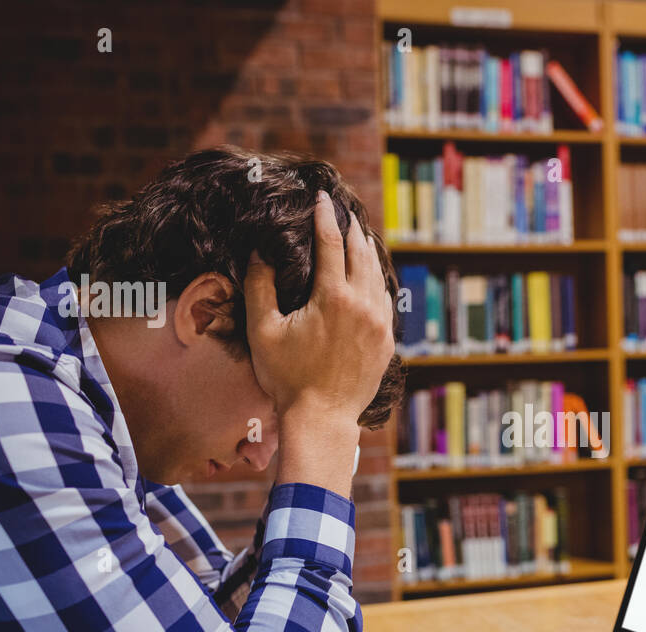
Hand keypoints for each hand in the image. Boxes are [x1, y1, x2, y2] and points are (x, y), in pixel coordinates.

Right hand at [244, 191, 394, 424]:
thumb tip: (259, 252)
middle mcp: (363, 305)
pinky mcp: (387, 341)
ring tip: (359, 237)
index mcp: (333, 297)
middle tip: (344, 212)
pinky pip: (385, 300)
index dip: (325, 217)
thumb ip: (260, 287)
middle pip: (361, 254)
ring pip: (377, 276)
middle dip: (351, 230)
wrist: (322, 418)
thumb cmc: (287, 377)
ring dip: (368, 253)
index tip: (322, 199)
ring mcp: (379, 323)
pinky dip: (377, 281)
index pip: (332, 243)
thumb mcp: (263, 331)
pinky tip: (371, 276)